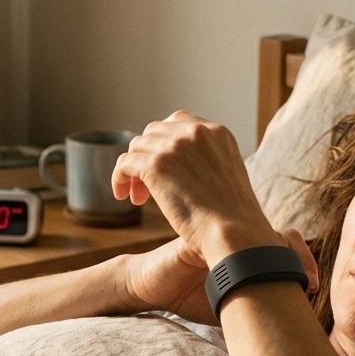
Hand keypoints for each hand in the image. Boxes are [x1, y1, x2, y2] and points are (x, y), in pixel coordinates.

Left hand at [112, 111, 282, 264]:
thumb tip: (179, 170)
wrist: (234, 233)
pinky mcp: (156, 164)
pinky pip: (124, 163)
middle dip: (148, 156)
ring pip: (137, 147)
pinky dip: (120, 178)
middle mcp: (196, 132)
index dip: (164, 144)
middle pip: (155, 132)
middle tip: (148, 187)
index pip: (178, 123)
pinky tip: (123, 196)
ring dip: (134, 170)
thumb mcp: (227, 176)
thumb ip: (206, 163)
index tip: (163, 167)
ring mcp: (175, 146)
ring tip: (139, 196)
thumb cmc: (234, 219)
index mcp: (217, 132)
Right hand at [124, 229, 320, 325]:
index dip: (303, 262)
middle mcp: (236, 236)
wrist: (150, 288)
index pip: (286, 245)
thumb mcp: (229, 307)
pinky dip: (239, 255)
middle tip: (310, 283)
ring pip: (257, 236)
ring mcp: (216, 234)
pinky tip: (250, 272)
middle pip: (278, 237)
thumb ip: (255, 314)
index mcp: (247, 248)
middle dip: (297, 257)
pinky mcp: (194, 238)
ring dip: (277, 254)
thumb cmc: (190, 297)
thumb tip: (289, 343)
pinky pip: (222, 240)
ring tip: (289, 278)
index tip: (313, 287)